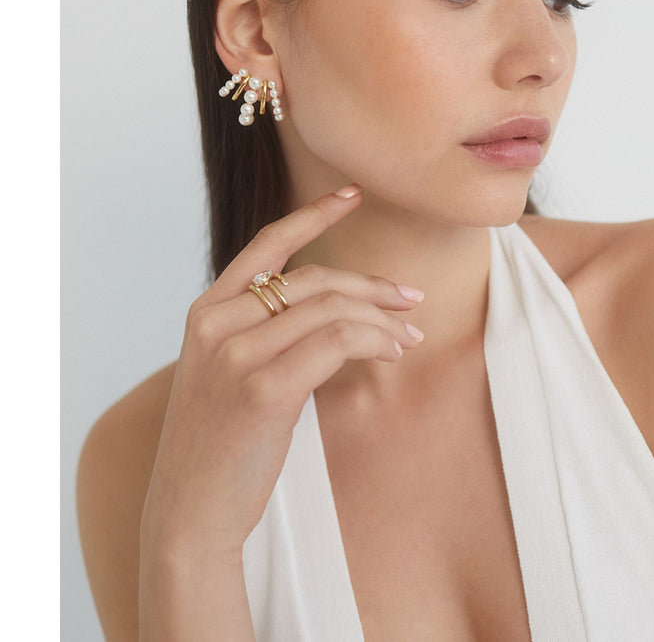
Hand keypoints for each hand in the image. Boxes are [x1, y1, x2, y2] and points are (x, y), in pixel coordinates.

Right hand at [139, 184, 423, 562]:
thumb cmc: (219, 442)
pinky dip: (375, 341)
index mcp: (206, 311)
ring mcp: (236, 353)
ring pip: (331, 309)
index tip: (353, 195)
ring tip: (410, 336)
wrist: (189, 510)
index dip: (313, 214)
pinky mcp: (263, 387)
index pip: (267, 244)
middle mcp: (217, 322)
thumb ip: (262, 333)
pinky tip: (392, 353)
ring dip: (382, 319)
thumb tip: (335, 310)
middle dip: (371, 285)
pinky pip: (337, 342)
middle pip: (313, 278)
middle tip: (412, 299)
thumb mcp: (226, 373)